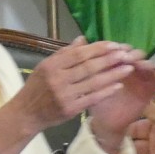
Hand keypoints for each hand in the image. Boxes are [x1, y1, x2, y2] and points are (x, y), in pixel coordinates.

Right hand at [19, 39, 134, 128]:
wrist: (26, 114)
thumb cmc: (37, 87)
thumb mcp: (45, 66)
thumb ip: (64, 53)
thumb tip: (83, 39)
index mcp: (51, 66)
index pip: (78, 54)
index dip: (98, 48)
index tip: (114, 44)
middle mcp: (58, 79)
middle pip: (88, 66)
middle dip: (109, 59)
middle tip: (126, 53)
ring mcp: (64, 95)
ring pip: (93, 82)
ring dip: (113, 74)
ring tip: (128, 68)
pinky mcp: (70, 110)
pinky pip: (92, 98)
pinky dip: (106, 91)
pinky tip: (118, 85)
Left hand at [87, 56, 154, 153]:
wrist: (106, 122)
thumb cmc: (97, 99)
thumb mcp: (90, 80)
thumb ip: (87, 62)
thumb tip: (80, 38)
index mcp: (117, 63)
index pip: (121, 49)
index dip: (118, 47)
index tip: (112, 49)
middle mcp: (131, 67)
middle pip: (136, 53)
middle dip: (131, 54)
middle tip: (124, 58)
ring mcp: (141, 77)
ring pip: (148, 63)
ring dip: (144, 62)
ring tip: (137, 65)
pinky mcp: (150, 88)